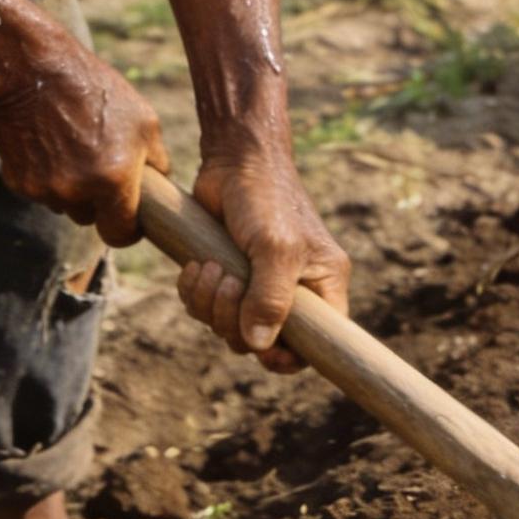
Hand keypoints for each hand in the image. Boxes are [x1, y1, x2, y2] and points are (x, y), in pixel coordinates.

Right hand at [0, 40, 169, 246]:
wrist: (31, 70)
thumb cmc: (94, 89)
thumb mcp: (143, 119)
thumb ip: (157, 161)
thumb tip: (161, 185)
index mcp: (113, 180)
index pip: (120, 235)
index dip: (126, 228)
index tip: (128, 217)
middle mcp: (77, 191)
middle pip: (89, 218)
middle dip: (96, 201)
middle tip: (99, 167)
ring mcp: (43, 189)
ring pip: (63, 204)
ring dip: (70, 187)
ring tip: (72, 146)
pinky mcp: (16, 182)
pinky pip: (39, 191)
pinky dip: (45, 175)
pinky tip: (48, 143)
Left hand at [179, 138, 350, 374]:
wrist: (234, 160)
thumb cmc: (266, 198)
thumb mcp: (276, 247)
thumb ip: (271, 298)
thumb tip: (258, 344)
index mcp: (322, 287)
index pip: (316, 345)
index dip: (289, 358)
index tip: (263, 347)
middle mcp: (293, 291)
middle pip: (262, 342)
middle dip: (234, 319)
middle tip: (229, 282)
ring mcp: (257, 285)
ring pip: (228, 328)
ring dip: (210, 304)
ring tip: (210, 267)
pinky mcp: (227, 275)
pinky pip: (206, 309)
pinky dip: (196, 294)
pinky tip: (197, 265)